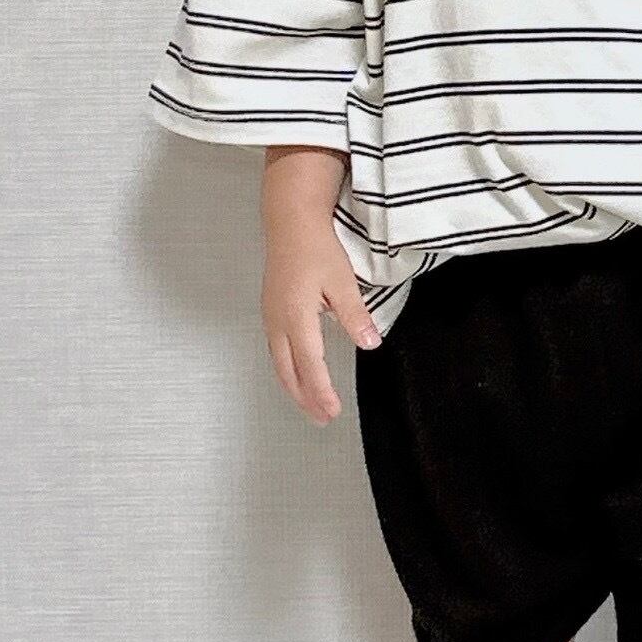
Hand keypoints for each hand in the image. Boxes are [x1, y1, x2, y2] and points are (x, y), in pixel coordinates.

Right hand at [261, 220, 382, 424]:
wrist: (290, 221)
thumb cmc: (315, 246)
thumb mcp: (342, 281)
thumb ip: (355, 315)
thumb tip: (370, 343)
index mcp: (295, 317)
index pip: (309, 366)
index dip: (321, 392)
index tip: (333, 412)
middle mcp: (277, 321)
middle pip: (288, 371)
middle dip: (304, 399)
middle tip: (321, 419)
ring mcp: (270, 316)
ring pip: (279, 362)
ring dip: (294, 386)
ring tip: (310, 404)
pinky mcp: (271, 309)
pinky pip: (276, 349)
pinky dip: (287, 368)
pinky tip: (297, 372)